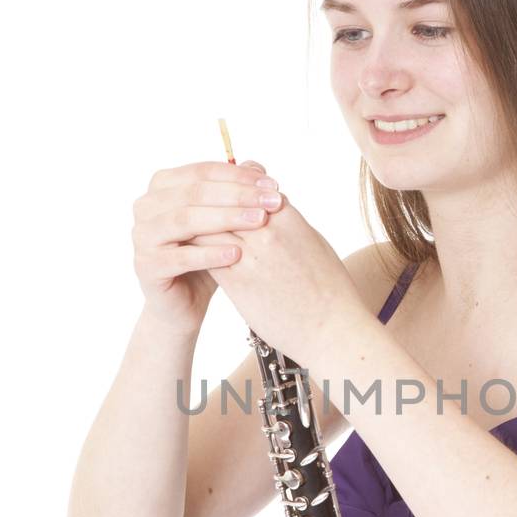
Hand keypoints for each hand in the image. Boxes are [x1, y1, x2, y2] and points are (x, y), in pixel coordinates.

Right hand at [131, 158, 281, 335]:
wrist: (185, 303)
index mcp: (162, 186)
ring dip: (226, 219)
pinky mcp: (146, 266)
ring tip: (259, 222)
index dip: (239, 177)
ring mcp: (142, 235)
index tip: (273, 186)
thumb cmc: (207, 256)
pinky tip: (237, 253)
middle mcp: (146, 206)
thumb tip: (258, 166)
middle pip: (194, 192)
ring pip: (185, 219)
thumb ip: (236, 193)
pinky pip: (180, 257)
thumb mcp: (225, 222)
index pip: (203, 172)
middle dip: (238, 195)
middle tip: (272, 202)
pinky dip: (210, 254)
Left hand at [197, 189, 370, 366]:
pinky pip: (206, 255)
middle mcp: (267, 231)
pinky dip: (194, 250)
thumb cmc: (330, 289)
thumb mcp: (313, 243)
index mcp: (288, 218)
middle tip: (190, 206)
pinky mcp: (237, 282)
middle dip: (207, 203)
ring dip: (195, 225)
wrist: (332, 328)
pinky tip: (187, 252)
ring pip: (208, 226)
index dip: (231, 188)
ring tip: (184, 228)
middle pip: (224, 202)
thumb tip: (272, 211)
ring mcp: (251, 256)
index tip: (221, 193)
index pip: (248, 188)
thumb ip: (288, 224)